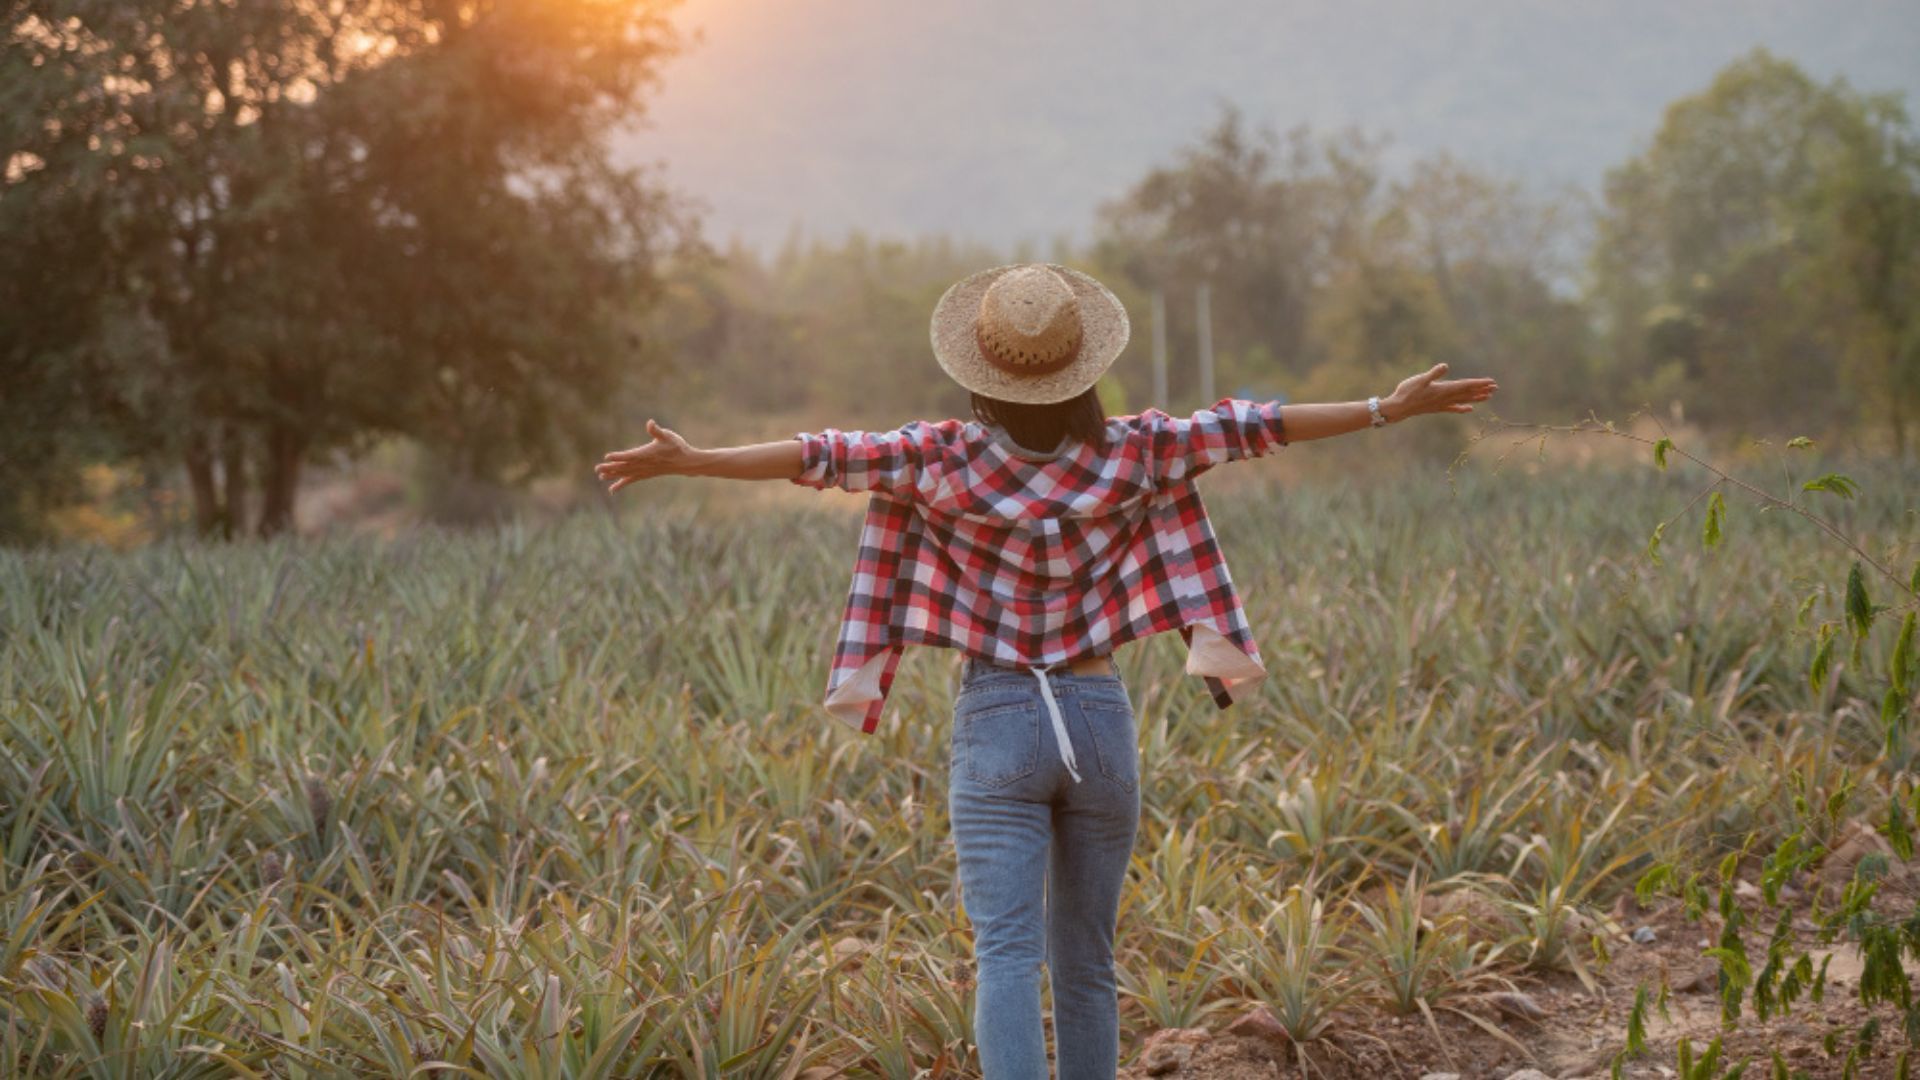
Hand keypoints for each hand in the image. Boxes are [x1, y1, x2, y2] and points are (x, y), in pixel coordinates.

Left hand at [596, 419, 701, 491]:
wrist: (686, 463)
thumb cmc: (677, 446)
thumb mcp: (668, 436)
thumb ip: (657, 431)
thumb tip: (650, 423)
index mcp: (647, 454)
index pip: (630, 455)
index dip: (619, 456)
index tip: (607, 457)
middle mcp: (644, 464)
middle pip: (624, 466)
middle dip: (610, 468)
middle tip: (597, 469)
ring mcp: (644, 470)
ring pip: (626, 473)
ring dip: (613, 475)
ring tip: (600, 476)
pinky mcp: (646, 474)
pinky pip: (631, 480)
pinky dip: (621, 484)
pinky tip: (612, 489)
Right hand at [1382, 363, 1497, 420]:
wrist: (1399, 408)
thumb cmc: (1407, 392)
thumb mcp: (1420, 379)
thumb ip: (1433, 374)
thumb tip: (1445, 366)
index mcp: (1444, 389)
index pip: (1465, 385)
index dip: (1479, 383)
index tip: (1491, 382)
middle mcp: (1445, 398)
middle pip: (1467, 393)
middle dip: (1481, 390)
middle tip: (1495, 387)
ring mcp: (1442, 404)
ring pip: (1463, 400)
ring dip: (1476, 398)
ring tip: (1488, 396)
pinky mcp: (1437, 408)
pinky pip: (1453, 408)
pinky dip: (1462, 407)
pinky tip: (1469, 409)